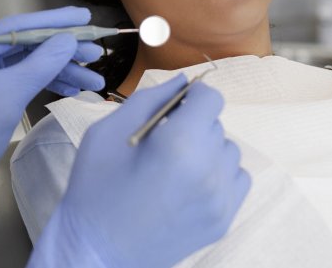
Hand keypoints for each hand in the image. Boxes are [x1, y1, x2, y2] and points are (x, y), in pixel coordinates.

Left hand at [0, 7, 103, 235]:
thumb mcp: (8, 95)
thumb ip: (40, 64)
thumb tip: (67, 40)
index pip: (19, 26)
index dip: (55, 21)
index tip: (85, 16)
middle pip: (26, 46)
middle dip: (62, 51)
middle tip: (96, 53)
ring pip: (26, 66)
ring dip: (59, 71)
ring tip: (93, 79)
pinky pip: (19, 83)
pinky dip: (44, 85)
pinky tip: (69, 89)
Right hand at [28, 74, 250, 267]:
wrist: (95, 250)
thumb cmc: (95, 187)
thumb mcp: (108, 131)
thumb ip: (150, 99)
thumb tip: (182, 81)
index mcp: (180, 143)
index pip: (211, 98)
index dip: (191, 97)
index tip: (173, 107)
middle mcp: (209, 170)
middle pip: (216, 124)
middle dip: (192, 124)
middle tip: (160, 143)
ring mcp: (220, 199)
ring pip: (227, 151)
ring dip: (206, 149)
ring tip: (173, 166)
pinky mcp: (223, 220)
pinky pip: (236, 179)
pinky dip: (218, 174)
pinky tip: (189, 182)